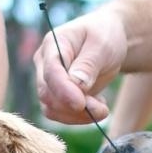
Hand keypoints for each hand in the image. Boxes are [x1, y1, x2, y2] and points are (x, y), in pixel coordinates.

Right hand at [33, 8, 127, 124]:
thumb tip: (77, 85)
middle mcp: (44, 64)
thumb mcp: (102, 45)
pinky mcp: (56, 95)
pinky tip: (97, 105)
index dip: (63, 90)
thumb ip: (88, 65)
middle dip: (74, 107)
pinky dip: (79, 117)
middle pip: (48, 94)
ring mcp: (48, 81)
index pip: (51, 72)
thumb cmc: (105, 35)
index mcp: (52, 45)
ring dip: (78, 116)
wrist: (107, 38)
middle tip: (103, 110)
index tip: (81, 104)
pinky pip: (61, 114)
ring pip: (52, 109)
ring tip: (103, 107)